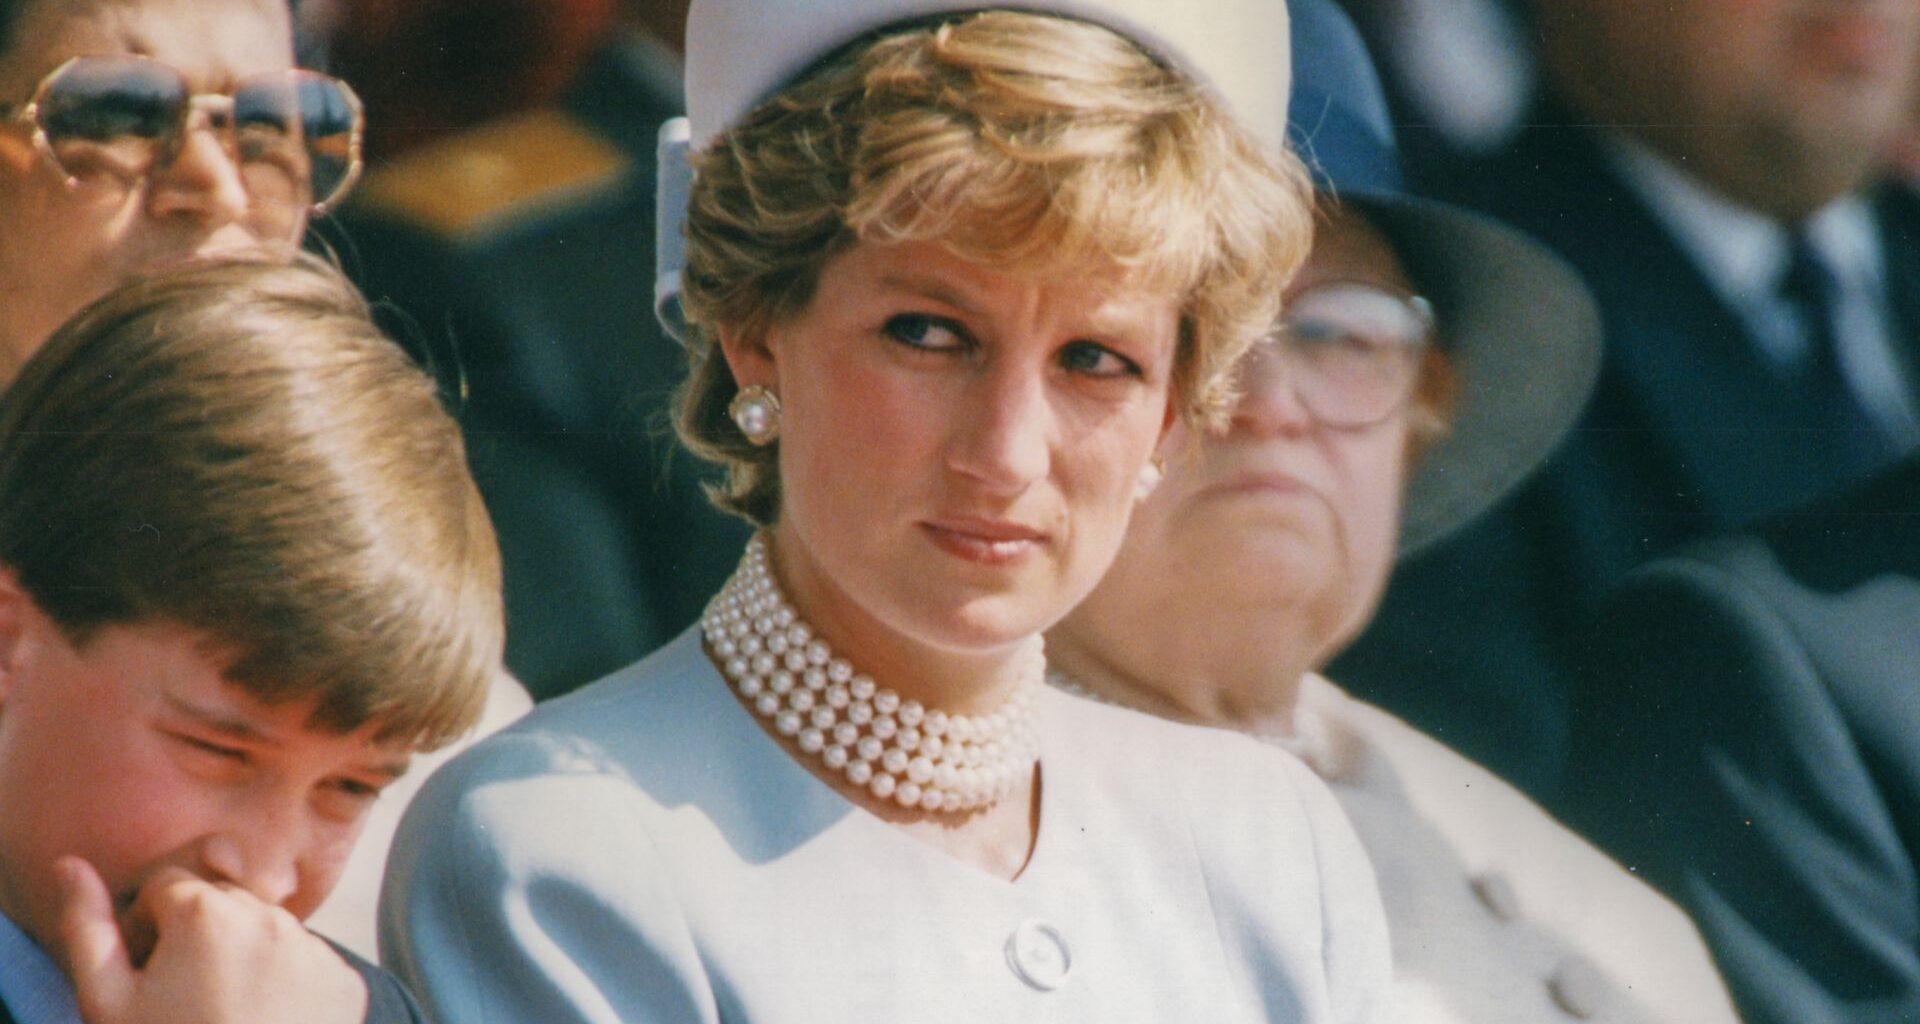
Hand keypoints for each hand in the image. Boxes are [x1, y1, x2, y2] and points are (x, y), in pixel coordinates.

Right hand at [52, 856, 369, 1023]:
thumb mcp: (108, 1001)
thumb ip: (88, 927)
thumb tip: (71, 865)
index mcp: (206, 910)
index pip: (166, 886)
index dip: (147, 925)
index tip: (146, 969)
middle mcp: (269, 915)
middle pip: (220, 903)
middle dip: (198, 934)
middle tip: (183, 993)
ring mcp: (315, 947)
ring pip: (266, 932)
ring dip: (243, 954)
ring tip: (223, 1010)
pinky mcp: (345, 980)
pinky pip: (306, 964)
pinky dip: (286, 983)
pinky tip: (264, 1020)